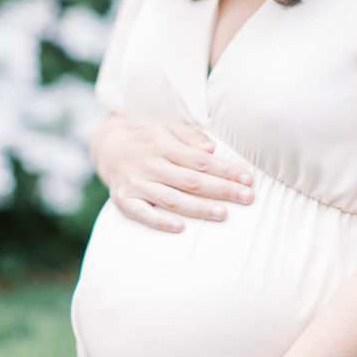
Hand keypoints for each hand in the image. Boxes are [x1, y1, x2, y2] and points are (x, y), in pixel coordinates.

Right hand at [90, 115, 253, 231]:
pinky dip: (160, 221)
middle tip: (248, 198)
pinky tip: (181, 228)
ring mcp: (136, 183)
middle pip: (191, 180)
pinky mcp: (123, 199)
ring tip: (223, 214)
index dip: (225, 170)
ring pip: (171, 198)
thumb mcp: (168, 128)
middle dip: (221, 190)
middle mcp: (150, 164)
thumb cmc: (149, 140)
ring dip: (198, 207)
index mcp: (164, 144)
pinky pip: (142, 213)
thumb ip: (190, 136)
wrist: (108, 148)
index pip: (200, 159)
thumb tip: (212, 148)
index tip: (248, 179)